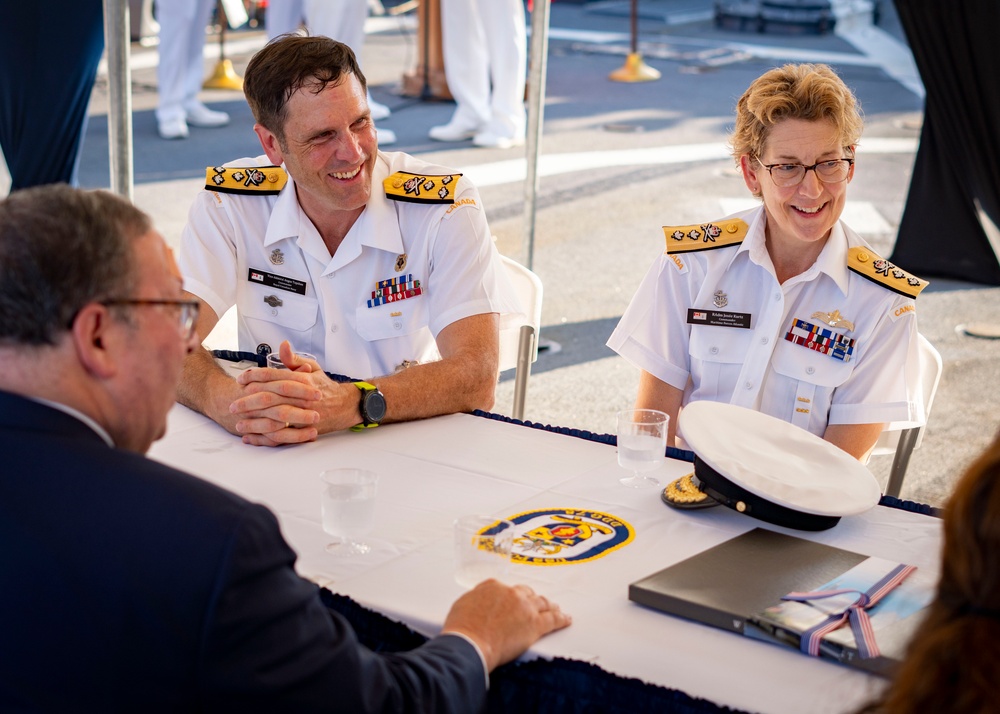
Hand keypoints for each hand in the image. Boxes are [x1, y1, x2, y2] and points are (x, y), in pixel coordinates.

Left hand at [230, 341, 360, 445]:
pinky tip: (250, 437)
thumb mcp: (312, 368)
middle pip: (270, 398)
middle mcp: (303, 397)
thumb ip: (294, 359)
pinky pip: (281, 436)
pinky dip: (264, 438)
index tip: (240, 379)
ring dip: (254, 421)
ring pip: (275, 418)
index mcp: (303, 380)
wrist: (345, 406)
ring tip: (238, 422)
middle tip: (233, 403)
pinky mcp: (304, 430)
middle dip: (248, 401)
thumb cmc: (325, 388)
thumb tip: (282, 345)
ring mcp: (304, 414)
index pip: (274, 376)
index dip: (254, 377)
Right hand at [441, 580, 570, 670]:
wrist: (470, 643)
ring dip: (549, 606)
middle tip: (535, 604)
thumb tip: (479, 605)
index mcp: (492, 586)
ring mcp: (524, 608)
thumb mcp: (462, 605)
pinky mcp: (534, 624)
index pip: (506, 589)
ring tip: (554, 608)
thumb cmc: (462, 628)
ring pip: (542, 603)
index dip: (511, 597)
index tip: (513, 601)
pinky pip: (553, 619)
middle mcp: (510, 593)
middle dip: (531, 599)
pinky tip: (566, 619)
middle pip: (526, 594)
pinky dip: (561, 619)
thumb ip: (476, 600)